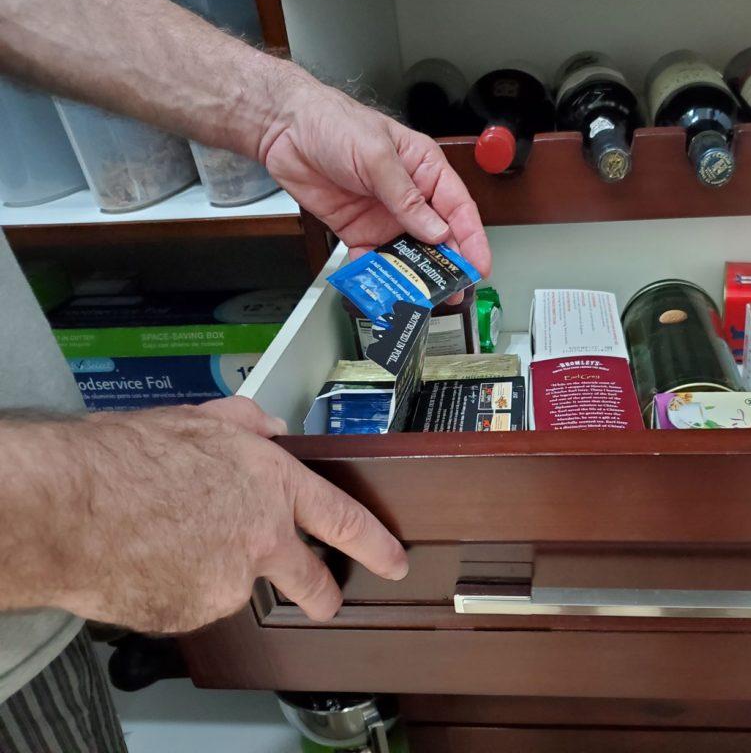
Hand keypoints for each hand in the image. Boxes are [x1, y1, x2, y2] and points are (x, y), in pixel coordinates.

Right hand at [5, 397, 407, 632]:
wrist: (72, 507)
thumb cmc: (129, 457)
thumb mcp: (201, 421)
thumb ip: (248, 426)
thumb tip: (272, 428)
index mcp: (274, 488)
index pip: (344, 521)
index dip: (375, 544)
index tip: (393, 561)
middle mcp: (262, 542)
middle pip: (311, 583)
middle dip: (324, 596)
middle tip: (324, 600)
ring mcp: (226, 585)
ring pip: (233, 585)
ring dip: (215, 571)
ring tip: (168, 537)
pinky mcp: (189, 614)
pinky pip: (190, 602)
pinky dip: (176, 587)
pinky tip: (148, 559)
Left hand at [260, 80, 491, 278]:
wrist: (285, 130)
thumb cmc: (335, 124)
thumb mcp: (378, 156)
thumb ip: (407, 197)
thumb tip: (437, 232)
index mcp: (425, 170)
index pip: (458, 209)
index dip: (472, 239)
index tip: (479, 266)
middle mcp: (410, 197)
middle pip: (438, 238)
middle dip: (447, 265)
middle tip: (453, 291)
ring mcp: (384, 216)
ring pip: (408, 253)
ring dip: (414, 275)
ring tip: (420, 297)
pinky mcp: (358, 231)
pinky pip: (373, 259)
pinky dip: (377, 275)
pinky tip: (382, 287)